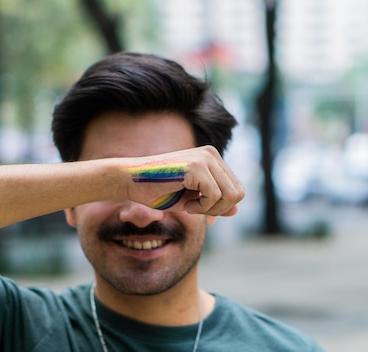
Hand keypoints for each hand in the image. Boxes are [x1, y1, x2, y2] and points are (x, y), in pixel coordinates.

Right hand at [122, 146, 243, 215]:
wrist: (129, 180)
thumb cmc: (156, 191)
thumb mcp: (191, 200)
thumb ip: (214, 203)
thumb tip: (236, 210)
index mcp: (211, 158)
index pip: (236, 189)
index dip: (220, 207)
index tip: (198, 208)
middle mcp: (211, 154)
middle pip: (238, 193)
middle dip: (218, 209)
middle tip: (194, 209)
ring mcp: (205, 158)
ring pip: (230, 196)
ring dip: (210, 209)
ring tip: (189, 206)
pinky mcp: (197, 166)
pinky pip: (215, 196)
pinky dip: (201, 208)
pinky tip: (185, 205)